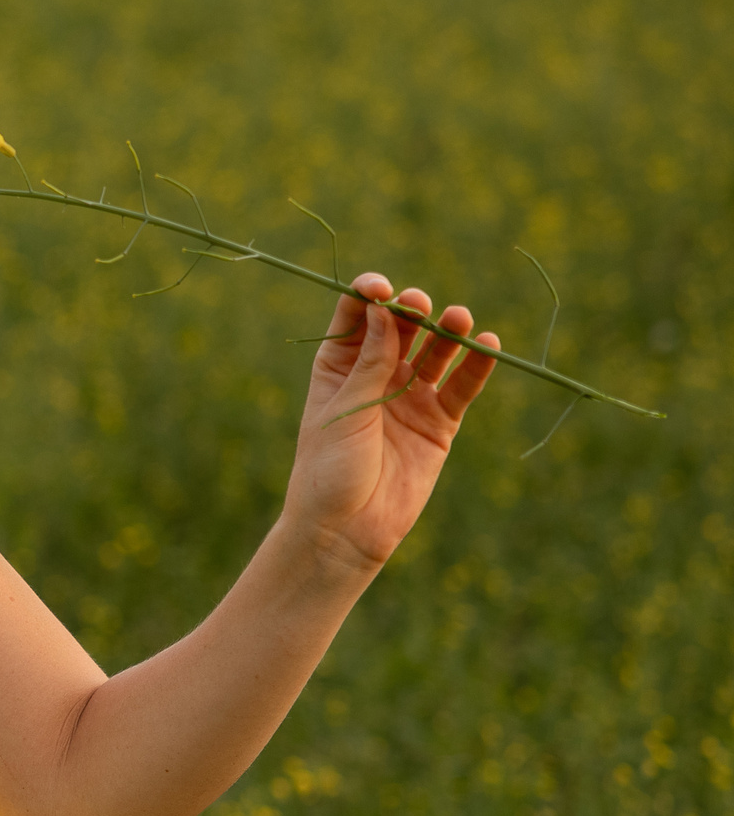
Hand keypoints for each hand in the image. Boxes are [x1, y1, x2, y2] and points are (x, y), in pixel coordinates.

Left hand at [283, 272, 498, 572]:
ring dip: (448, 333)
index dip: (369, 296)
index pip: (356, 318)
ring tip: (459, 318)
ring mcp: (410, 398)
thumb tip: (382, 307)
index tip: (381, 287)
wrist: (345, 529)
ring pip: (435, 354)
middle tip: (420, 305)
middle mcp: (376, 376)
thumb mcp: (346, 408)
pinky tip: (487, 344)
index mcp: (338, 367)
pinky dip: (476, 366)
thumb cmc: (329, 468)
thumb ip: (369, 361)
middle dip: (412, 311)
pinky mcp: (439, 424)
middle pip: (401, 329)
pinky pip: (461, 388)